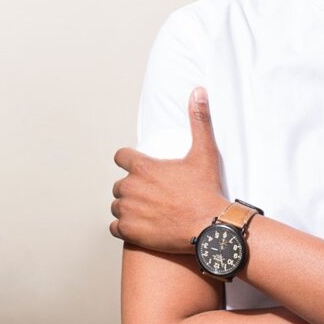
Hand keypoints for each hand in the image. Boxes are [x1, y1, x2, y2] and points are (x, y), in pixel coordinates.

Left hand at [110, 88, 225, 252]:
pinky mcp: (129, 232)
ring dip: (127, 207)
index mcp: (143, 167)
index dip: (129, 161)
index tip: (139, 167)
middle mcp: (131, 188)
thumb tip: (198, 91)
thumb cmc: (206, 190)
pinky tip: (140, 226)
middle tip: (152, 193)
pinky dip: (125, 227)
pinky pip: (115, 227)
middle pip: (119, 184)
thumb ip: (199, 120)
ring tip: (147, 210)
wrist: (209, 227)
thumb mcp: (204, 152)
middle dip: (132, 187)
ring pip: (117, 206)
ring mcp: (128, 211)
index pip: (120, 157)